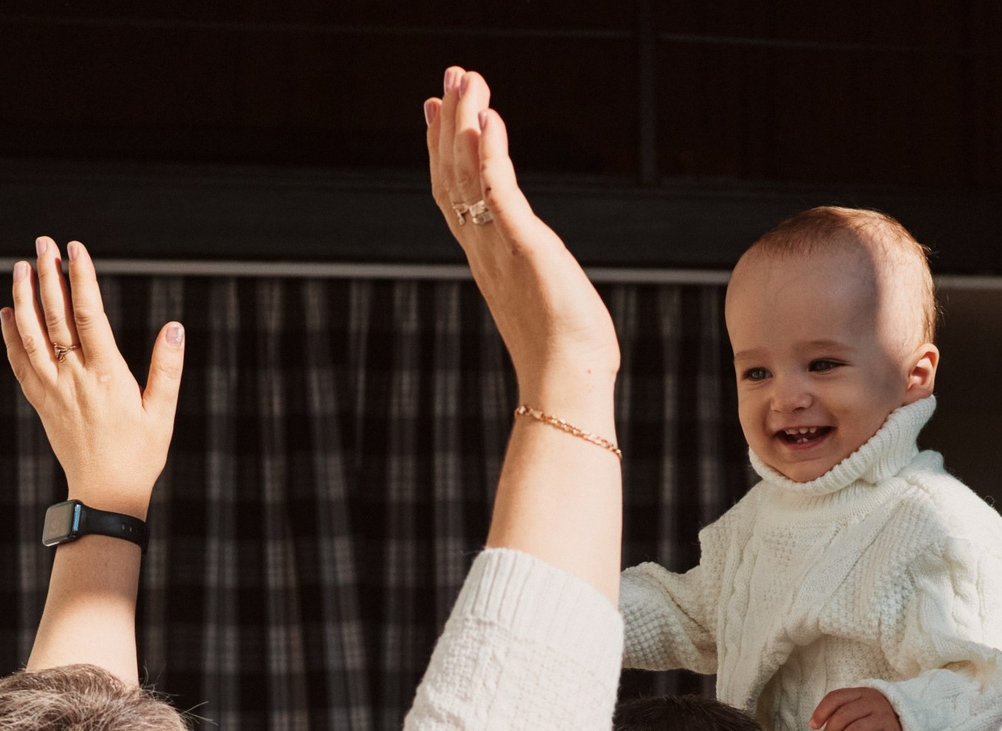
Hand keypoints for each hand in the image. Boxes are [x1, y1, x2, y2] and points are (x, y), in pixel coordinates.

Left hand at [0, 237, 184, 515]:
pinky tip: (7, 312)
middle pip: (54, 316)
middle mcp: (73, 377)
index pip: (88, 315)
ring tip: (21, 268)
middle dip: (48, 276)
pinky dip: (10, 335)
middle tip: (43, 244)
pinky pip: (20, 362)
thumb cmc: (139, 455)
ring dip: (23, 298)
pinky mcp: (41, 402)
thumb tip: (175, 327)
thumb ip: (167, 368)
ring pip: (29, 335)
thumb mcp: (162, 412)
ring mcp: (52, 390)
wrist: (104, 494)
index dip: (80, 278)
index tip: (74, 249)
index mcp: (105, 375)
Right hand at [424, 68, 617, 416]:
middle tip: (449, 75)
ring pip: (469, 174)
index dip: (442, 151)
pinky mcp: (525, 249)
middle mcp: (484, 249)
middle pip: (453, 175)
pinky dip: (491, 155)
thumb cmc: (564, 353)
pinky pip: (500, 194)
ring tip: (466, 79)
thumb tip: (539, 268)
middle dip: (449, 122)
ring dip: (465, 122)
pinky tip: (490, 119)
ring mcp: (500, 248)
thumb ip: (530, 271)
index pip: (454, 195)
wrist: (565, 384)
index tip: (436, 112)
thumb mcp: (541, 298)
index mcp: (487, 259)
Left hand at [811, 687, 905, 730]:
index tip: (813, 726)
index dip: (821, 711)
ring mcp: (885, 719)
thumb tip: (817, 727)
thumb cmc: (876, 721)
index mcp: (862, 694)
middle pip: (844, 716)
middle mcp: (875, 703)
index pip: (836, 697)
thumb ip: (842, 713)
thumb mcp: (861, 710)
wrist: (910, 727)